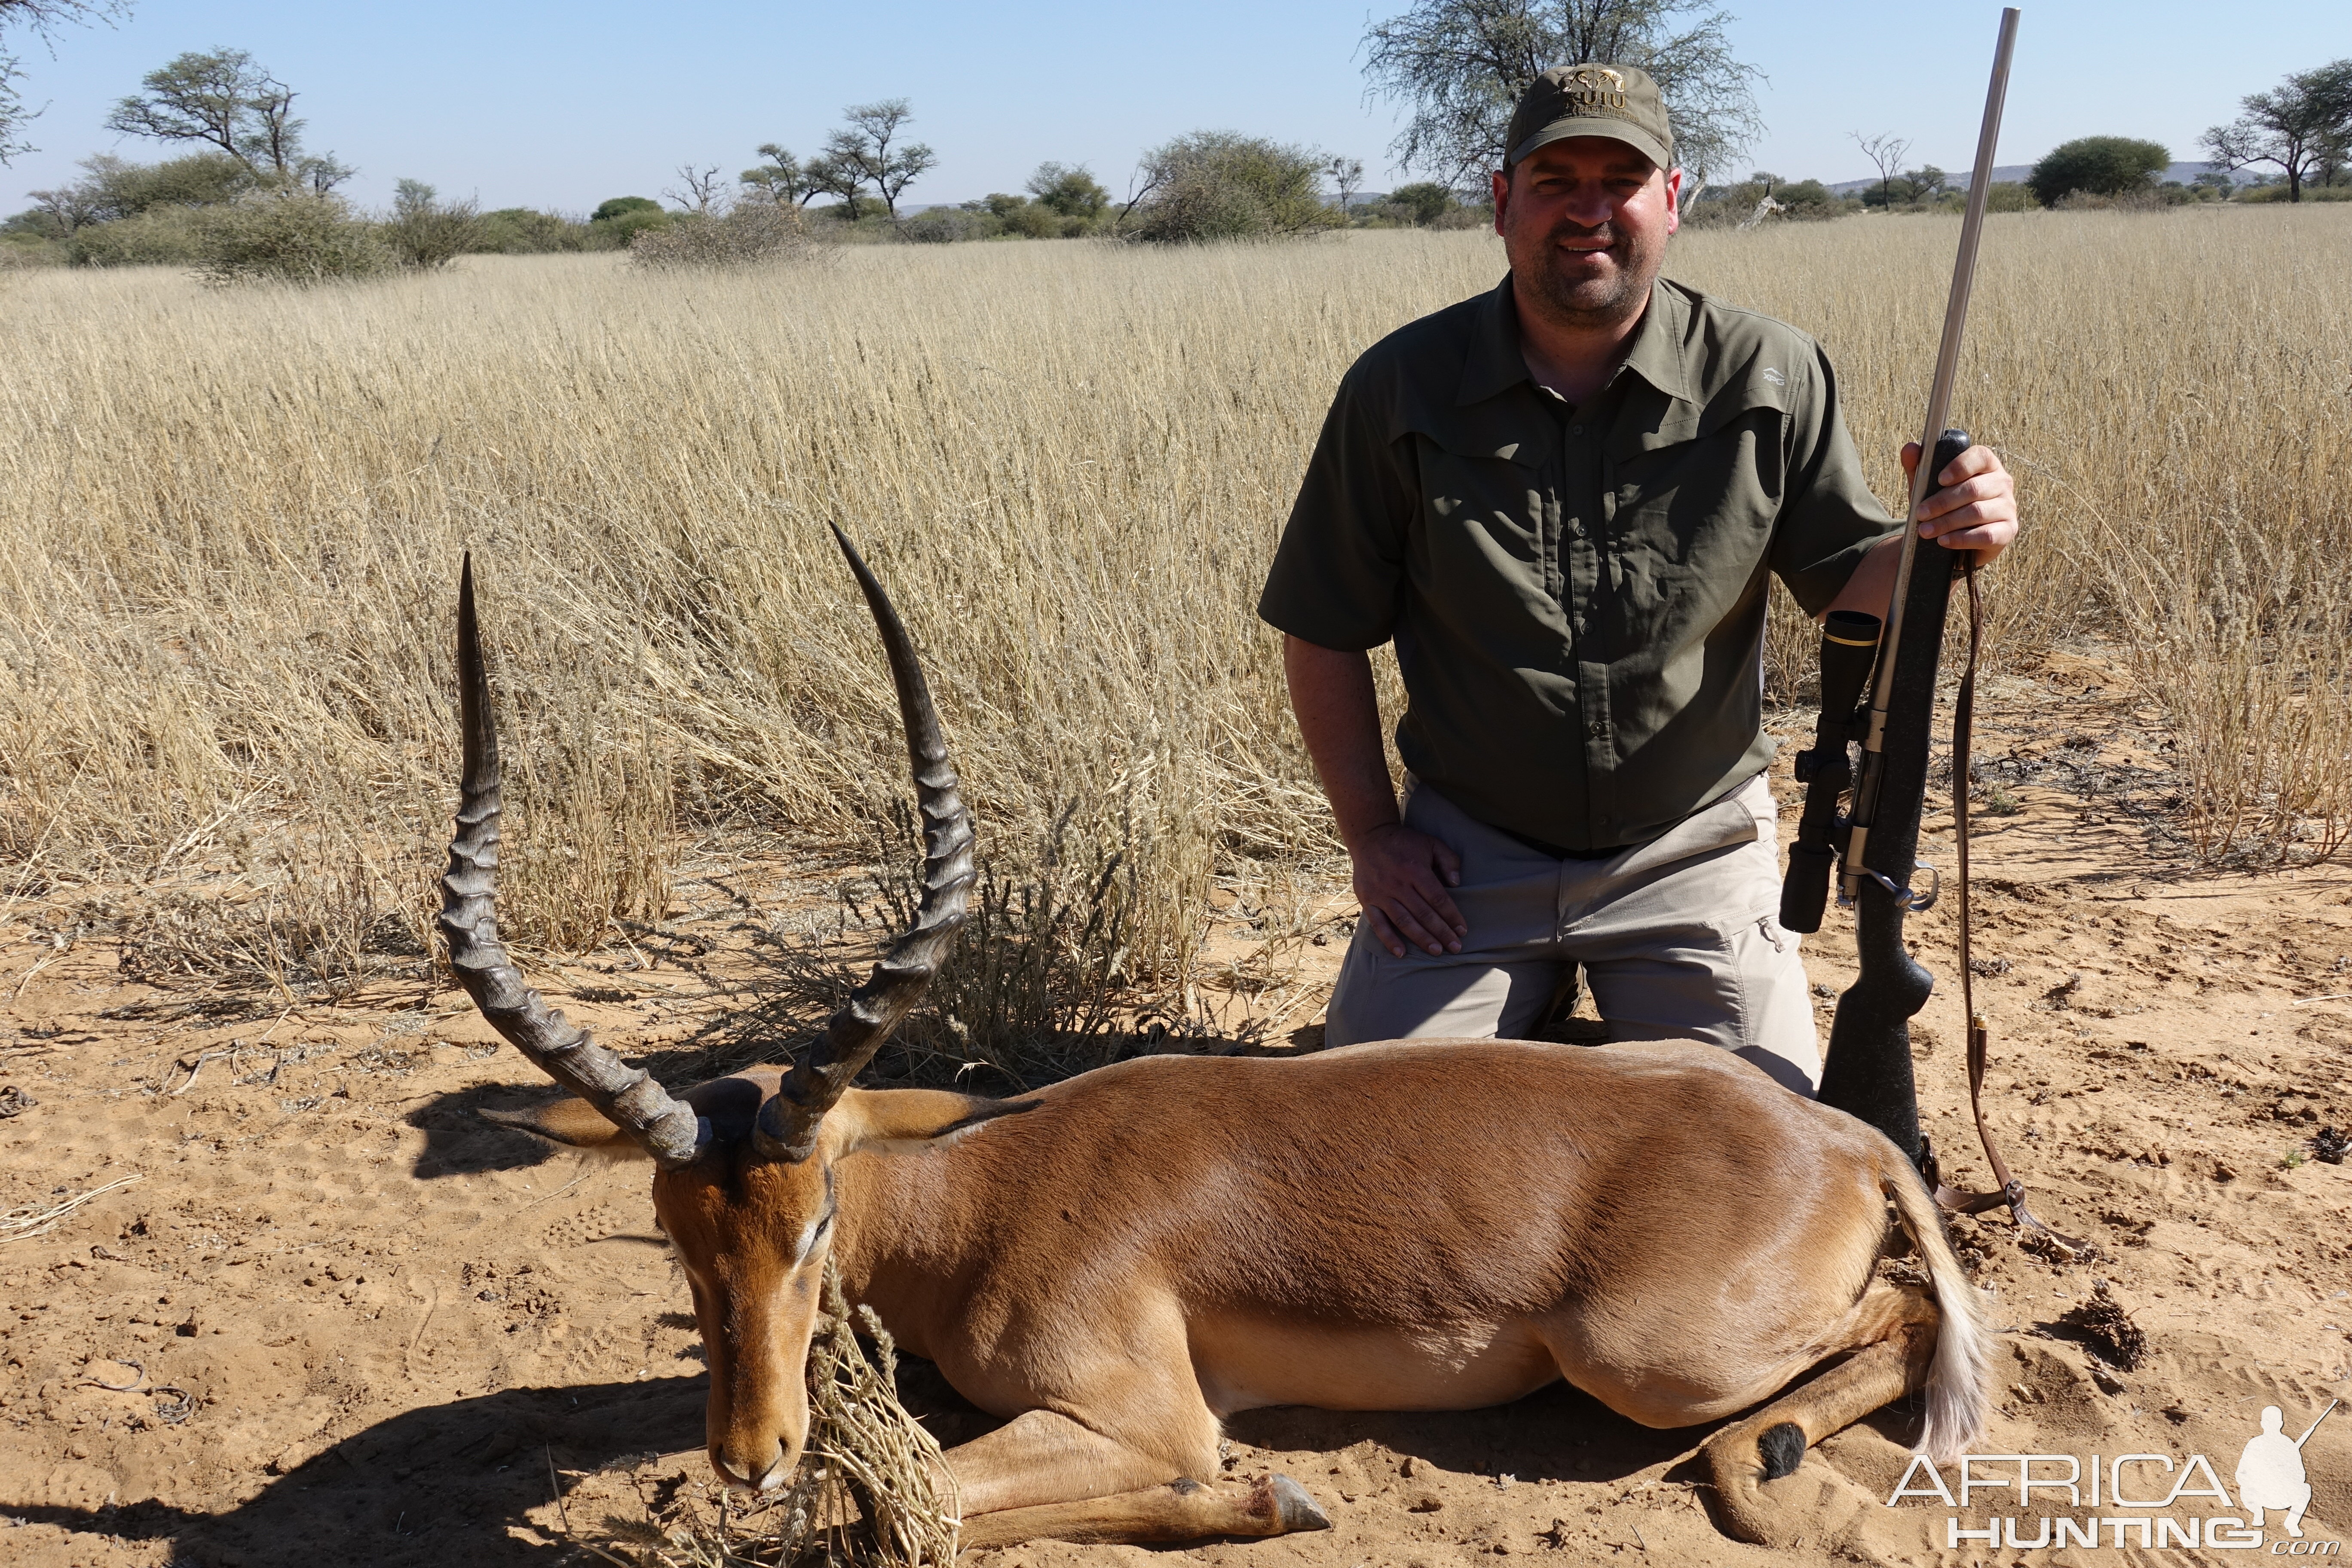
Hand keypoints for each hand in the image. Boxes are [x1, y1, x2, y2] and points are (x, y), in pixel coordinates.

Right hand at [1350, 822, 1466, 957]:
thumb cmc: (1405, 842)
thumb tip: (1457, 883)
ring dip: (1421, 939)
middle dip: (1441, 932)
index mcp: (1415, 869)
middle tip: (1455, 948)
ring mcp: (1381, 893)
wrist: (1369, 836)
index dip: (1452, 916)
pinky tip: (1401, 953)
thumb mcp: (1431, 843)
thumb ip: (1448, 860)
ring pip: (1404, 921)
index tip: (1462, 930)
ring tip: (1436, 952)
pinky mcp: (1367, 900)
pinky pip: (1378, 924)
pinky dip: (1389, 939)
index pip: (1438, 899)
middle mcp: (1398, 883)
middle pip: (1424, 913)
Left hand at [1900, 441, 2016, 563]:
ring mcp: (2008, 506)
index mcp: (1987, 465)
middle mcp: (2002, 482)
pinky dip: (1962, 539)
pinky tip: (1944, 541)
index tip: (1940, 479)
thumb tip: (1909, 448)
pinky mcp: (2008, 530)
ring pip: (1977, 512)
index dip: (1960, 466)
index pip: (1980, 456)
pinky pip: (1987, 535)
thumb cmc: (1944, 505)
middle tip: (1921, 513)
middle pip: (1973, 488)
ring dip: (1947, 522)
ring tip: (1925, 530)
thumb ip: (1918, 467)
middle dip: (1943, 502)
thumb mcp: (1928, 486)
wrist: (1958, 539)